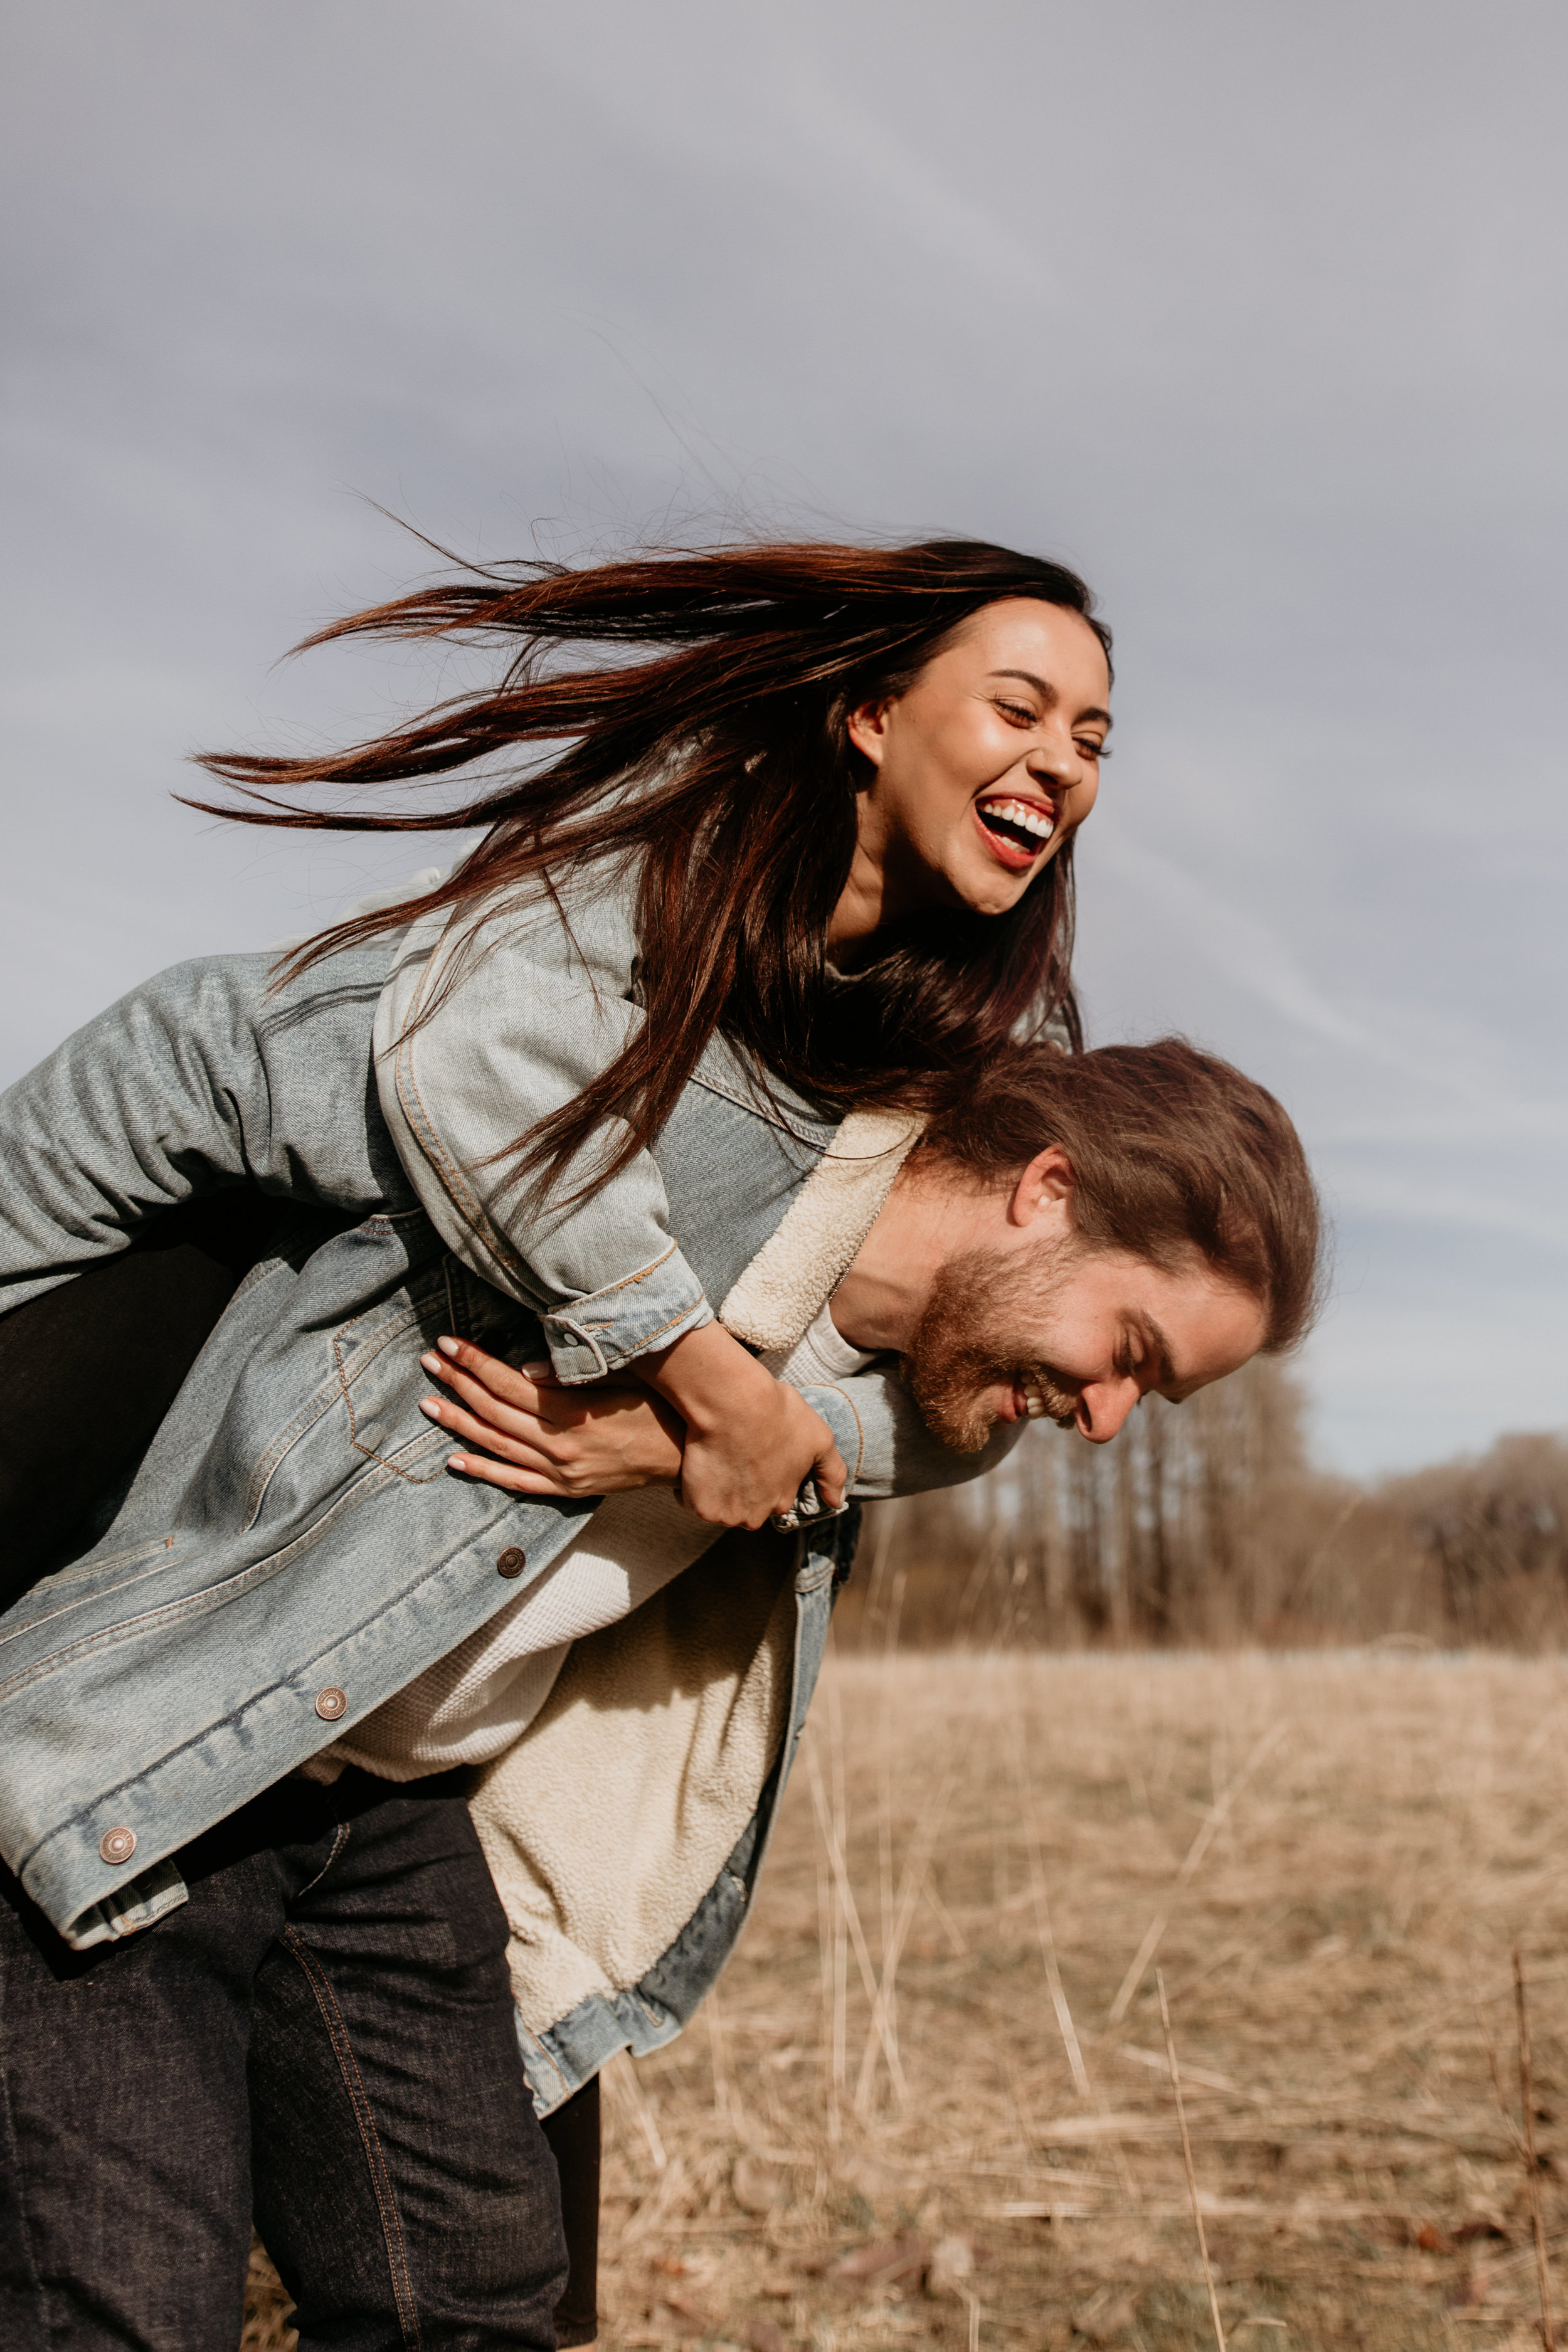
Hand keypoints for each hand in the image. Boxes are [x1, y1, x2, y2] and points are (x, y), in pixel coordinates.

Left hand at [420, 1336, 684, 1497]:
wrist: (685, 1458)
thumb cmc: (657, 1408)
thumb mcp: (622, 1379)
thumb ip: (572, 1373)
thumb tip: (522, 1369)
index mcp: (569, 1414)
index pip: (507, 1384)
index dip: (475, 1362)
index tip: (449, 1344)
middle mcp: (557, 1446)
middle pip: (493, 1411)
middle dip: (457, 1384)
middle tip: (430, 1362)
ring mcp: (558, 1472)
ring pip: (495, 1447)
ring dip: (459, 1423)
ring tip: (428, 1404)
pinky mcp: (564, 1489)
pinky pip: (515, 1482)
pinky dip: (483, 1471)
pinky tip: (455, 1460)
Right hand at [635, 1322, 846, 1528]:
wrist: (733, 1401)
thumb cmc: (779, 1414)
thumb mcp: (819, 1439)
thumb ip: (831, 1473)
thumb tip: (836, 1502)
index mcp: (781, 1501)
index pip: (771, 1498)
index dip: (763, 1475)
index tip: (757, 1453)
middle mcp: (755, 1516)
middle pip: (745, 1506)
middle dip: (741, 1487)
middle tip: (736, 1454)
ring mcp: (727, 1514)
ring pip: (720, 1505)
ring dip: (718, 1488)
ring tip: (718, 1455)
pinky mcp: (701, 1506)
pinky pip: (695, 1500)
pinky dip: (696, 1486)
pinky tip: (702, 1461)